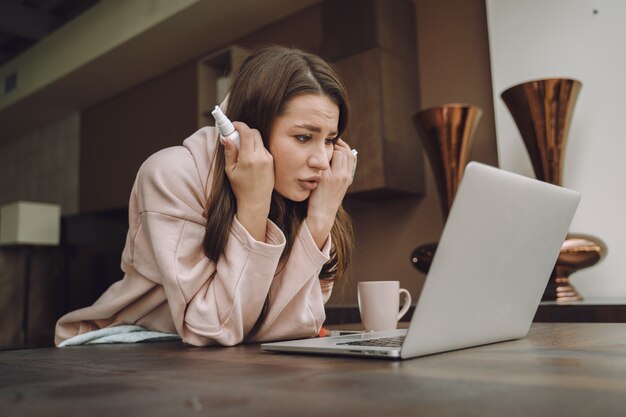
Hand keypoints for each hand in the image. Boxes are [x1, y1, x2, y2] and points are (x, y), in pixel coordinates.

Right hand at [223, 122, 273, 240]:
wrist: (256, 201)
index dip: (239, 125)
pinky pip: (263, 148)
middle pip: (254, 133)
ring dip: (250, 140)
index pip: (247, 132)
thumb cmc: (241, 188)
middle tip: (235, 138)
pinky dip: (255, 148)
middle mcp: (261, 157)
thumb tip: (226, 137)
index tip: (233, 125)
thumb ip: (229, 152)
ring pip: (259, 140)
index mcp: (249, 159)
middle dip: (244, 132)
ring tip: (242, 152)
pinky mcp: (272, 161)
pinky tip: (250, 159)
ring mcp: (268, 159)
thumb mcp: (230, 171)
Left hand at [306, 138, 354, 247]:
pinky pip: (324, 159)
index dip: (342, 145)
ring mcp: (335, 176)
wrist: (322, 215)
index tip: (334, 142)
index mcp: (348, 177)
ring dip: (328, 148)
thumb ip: (338, 174)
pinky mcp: (325, 178)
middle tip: (325, 142)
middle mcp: (344, 176)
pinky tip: (312, 156)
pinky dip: (319, 155)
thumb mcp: (337, 187)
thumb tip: (334, 160)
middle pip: (344, 150)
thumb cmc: (326, 201)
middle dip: (335, 144)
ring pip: (335, 152)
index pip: (350, 154)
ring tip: (319, 148)